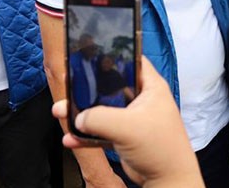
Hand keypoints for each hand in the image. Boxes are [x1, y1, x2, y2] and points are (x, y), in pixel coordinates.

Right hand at [53, 57, 203, 186]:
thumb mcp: (127, 126)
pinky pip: (99, 130)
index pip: (132, 59)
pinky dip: (85, 134)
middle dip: (88, 88)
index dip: (113, 55)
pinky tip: (71, 138)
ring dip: (82, 113)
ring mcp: (131, 118)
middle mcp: (141, 99)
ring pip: (101, 109)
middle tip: (69, 86)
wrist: (166, 180)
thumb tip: (79, 117)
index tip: (91, 53)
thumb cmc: (162, 149)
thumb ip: (99, 118)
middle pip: (110, 85)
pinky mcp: (123, 136)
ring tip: (62, 112)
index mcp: (150, 87)